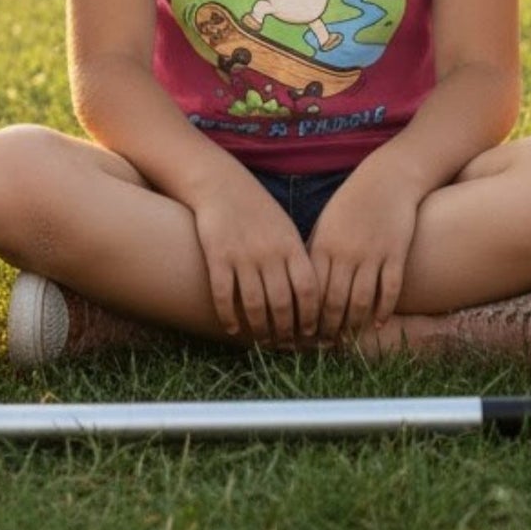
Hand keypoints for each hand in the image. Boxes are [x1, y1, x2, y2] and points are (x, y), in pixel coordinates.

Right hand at [189, 177, 319, 345]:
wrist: (221, 185)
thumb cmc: (258, 212)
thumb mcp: (285, 230)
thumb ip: (297, 260)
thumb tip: (313, 299)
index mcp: (290, 245)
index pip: (308, 289)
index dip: (310, 315)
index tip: (309, 333)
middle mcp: (269, 252)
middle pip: (281, 302)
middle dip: (284, 330)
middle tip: (284, 344)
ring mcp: (242, 255)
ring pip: (253, 304)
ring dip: (258, 329)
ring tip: (260, 341)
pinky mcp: (217, 256)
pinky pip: (224, 295)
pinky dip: (229, 316)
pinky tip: (232, 328)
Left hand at [306, 163, 422, 341]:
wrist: (387, 179)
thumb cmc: (351, 203)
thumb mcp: (327, 224)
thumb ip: (314, 253)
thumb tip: (298, 286)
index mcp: (323, 245)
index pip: (311, 292)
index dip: (307, 317)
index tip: (303, 334)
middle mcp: (346, 252)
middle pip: (335, 302)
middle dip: (328, 328)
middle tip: (325, 345)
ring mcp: (372, 254)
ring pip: (361, 301)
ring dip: (354, 324)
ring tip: (349, 339)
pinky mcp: (395, 254)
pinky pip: (389, 290)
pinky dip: (384, 310)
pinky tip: (379, 324)